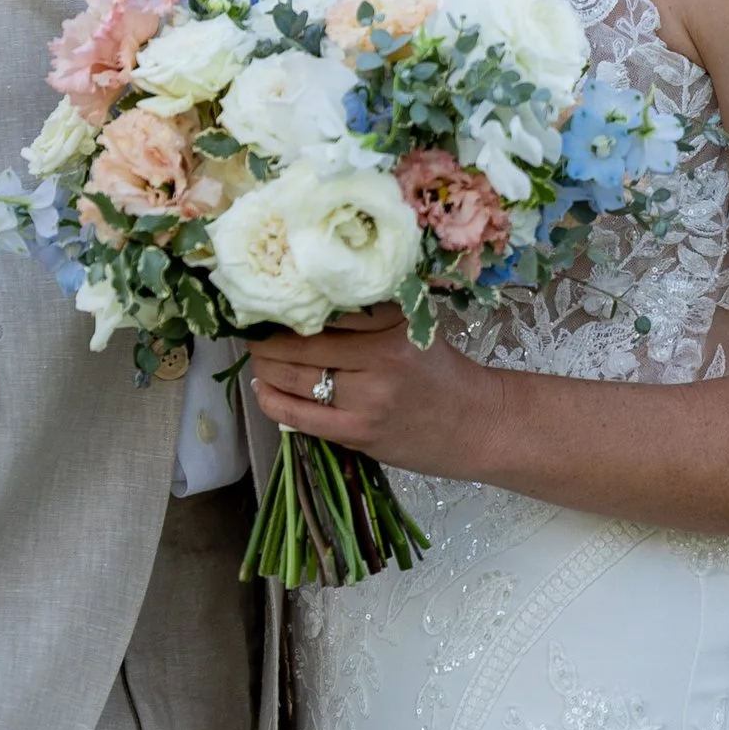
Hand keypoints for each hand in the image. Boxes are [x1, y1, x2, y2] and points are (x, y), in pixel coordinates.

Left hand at [246, 308, 494, 483]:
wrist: (477, 424)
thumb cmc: (441, 371)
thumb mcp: (414, 328)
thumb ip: (368, 316)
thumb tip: (305, 300)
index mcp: (394, 325)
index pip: (327, 308)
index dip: (290, 302)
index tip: (269, 295)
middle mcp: (381, 359)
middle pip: (302, 343)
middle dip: (267, 335)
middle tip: (251, 327)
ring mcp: (368, 400)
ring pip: (295, 378)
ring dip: (265, 366)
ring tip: (256, 355)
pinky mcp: (359, 433)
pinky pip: (300, 416)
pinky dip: (273, 401)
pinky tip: (262, 389)